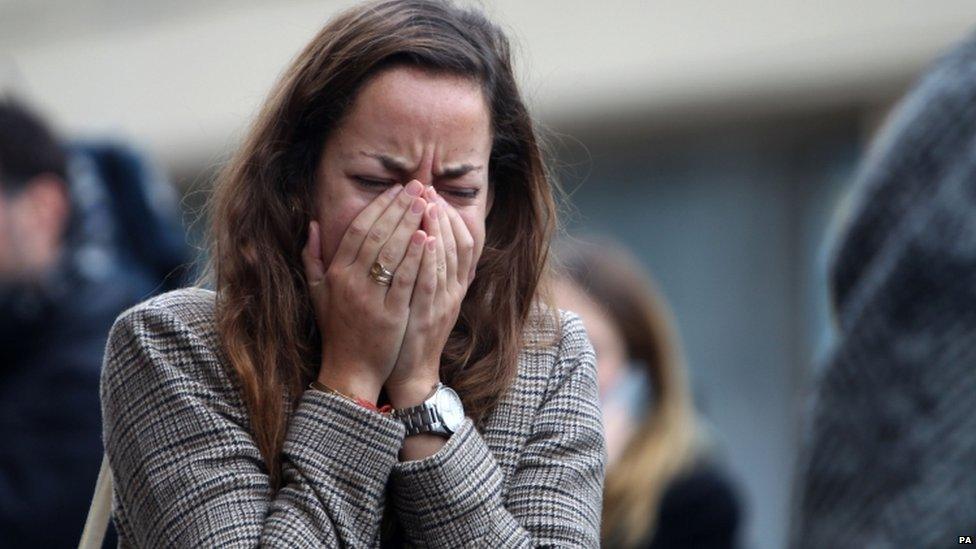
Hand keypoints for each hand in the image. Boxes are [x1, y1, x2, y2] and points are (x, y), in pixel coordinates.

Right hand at [301, 180, 428, 403]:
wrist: (349, 370)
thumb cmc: (337, 330)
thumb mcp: (317, 293)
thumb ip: (313, 258)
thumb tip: (312, 225)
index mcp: (336, 274)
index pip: (358, 231)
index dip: (378, 207)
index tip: (396, 190)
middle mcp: (351, 283)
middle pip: (377, 235)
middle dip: (399, 207)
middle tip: (418, 187)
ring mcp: (370, 299)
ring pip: (392, 253)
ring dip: (410, 224)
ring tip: (427, 203)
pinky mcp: (390, 315)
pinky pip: (405, 280)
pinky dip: (416, 257)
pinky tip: (428, 237)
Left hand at [384, 186, 478, 406]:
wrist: (410, 372)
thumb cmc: (411, 331)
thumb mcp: (425, 297)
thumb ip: (426, 268)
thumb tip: (422, 236)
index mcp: (454, 284)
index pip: (461, 240)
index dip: (450, 216)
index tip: (433, 194)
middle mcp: (454, 290)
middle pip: (456, 243)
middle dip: (442, 214)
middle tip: (427, 189)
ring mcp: (443, 303)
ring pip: (446, 258)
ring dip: (437, 229)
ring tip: (426, 203)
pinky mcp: (428, 317)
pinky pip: (431, 283)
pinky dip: (429, 259)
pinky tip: (422, 238)